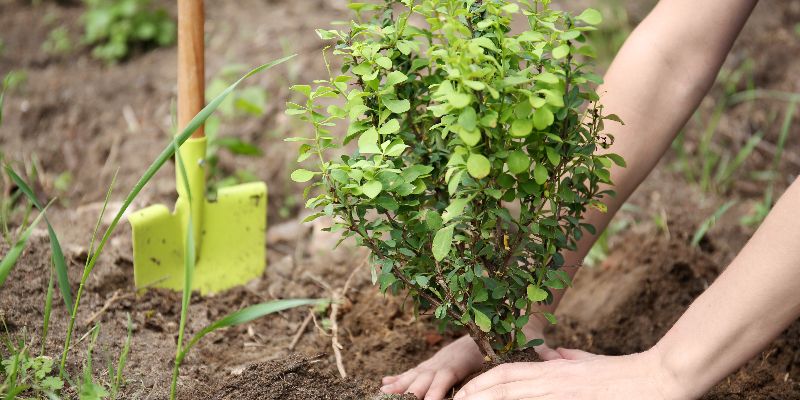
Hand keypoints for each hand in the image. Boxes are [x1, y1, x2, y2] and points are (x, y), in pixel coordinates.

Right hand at [382, 318, 559, 398]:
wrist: (514, 313)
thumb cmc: (522, 332)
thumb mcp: (531, 342)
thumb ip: (540, 352)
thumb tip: (556, 356)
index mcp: (468, 352)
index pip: (446, 375)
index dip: (436, 390)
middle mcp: (451, 354)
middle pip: (425, 375)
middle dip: (410, 390)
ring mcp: (444, 355)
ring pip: (417, 372)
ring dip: (401, 384)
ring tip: (382, 393)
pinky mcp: (442, 358)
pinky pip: (418, 369)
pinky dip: (402, 377)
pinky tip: (385, 383)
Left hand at [454, 347, 684, 399]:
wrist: (654, 380)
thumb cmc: (621, 373)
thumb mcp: (585, 362)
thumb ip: (564, 359)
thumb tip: (550, 355)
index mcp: (553, 369)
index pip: (507, 374)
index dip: (482, 382)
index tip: (463, 391)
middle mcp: (553, 381)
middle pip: (505, 386)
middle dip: (476, 395)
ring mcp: (562, 394)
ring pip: (516, 397)